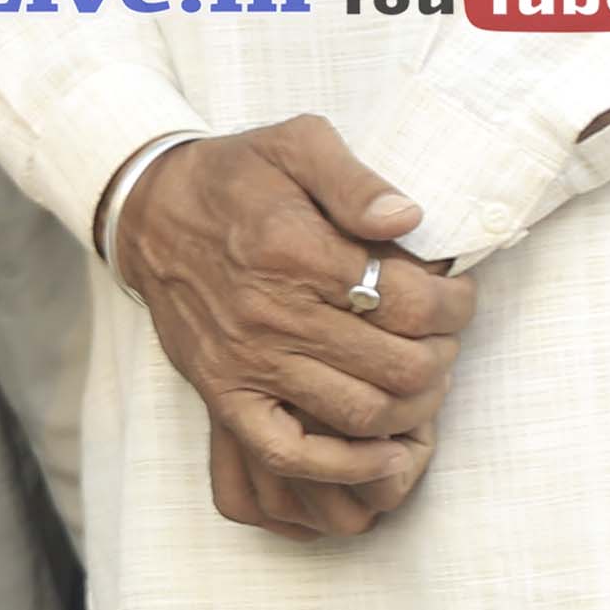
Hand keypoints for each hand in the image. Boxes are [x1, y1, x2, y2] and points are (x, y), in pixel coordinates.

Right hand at [112, 118, 472, 536]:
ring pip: (363, 413)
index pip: (412, 302)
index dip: (457, 305)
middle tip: (444, 336)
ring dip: (415, 406)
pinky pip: (290, 452)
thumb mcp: (295, 143)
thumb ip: (355, 178)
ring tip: (422, 377)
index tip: (460, 295)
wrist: (149, 213)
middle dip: (444, 354)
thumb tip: (409, 218)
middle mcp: (271, 313)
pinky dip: (346, 466)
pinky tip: (386, 454)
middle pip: (400, 365)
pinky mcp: (224, 394)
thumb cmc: (235, 177)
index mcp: (294, 249)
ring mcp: (245, 362)